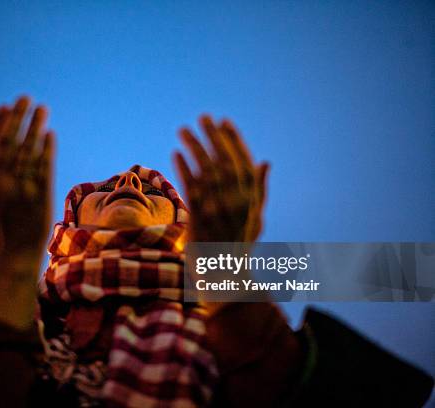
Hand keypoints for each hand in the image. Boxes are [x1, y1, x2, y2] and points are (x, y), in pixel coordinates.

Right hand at [0, 96, 54, 269]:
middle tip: (26, 99)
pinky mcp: (40, 196)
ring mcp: (20, 188)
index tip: (4, 108)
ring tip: (42, 110)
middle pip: (8, 142)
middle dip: (17, 117)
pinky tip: (50, 134)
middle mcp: (0, 182)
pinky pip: (44, 168)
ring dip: (35, 127)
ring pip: (28, 150)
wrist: (11, 259)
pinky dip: (47, 149)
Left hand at [173, 115, 268, 242]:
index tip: (224, 121)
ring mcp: (219, 210)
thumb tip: (265, 162)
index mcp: (252, 199)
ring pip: (206, 171)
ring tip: (183, 130)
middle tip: (203, 117)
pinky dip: (183, 168)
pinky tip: (176, 153)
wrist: (223, 274)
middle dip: (213, 136)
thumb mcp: (256, 217)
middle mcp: (238, 202)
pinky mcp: (200, 218)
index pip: (244, 162)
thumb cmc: (239, 243)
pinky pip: (191, 188)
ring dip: (194, 147)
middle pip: (225, 161)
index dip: (234, 140)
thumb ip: (260, 189)